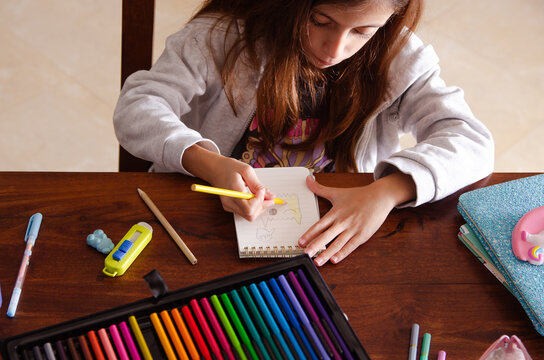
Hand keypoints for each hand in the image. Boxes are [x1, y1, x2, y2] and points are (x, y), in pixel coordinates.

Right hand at [182, 145, 275, 220]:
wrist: (214, 169)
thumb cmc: (229, 167)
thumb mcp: (246, 171)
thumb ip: (258, 185)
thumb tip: (270, 196)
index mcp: (233, 192)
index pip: (249, 208)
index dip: (260, 202)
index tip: (263, 192)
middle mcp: (229, 202)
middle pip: (250, 215)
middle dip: (262, 206)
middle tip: (269, 196)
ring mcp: (229, 206)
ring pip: (249, 216)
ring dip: (259, 207)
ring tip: (261, 195)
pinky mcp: (230, 207)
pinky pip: (245, 212)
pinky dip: (253, 206)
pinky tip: (254, 196)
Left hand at [299, 172, 415, 265]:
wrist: (379, 196)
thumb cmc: (358, 195)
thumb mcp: (337, 191)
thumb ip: (320, 188)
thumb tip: (307, 178)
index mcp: (335, 213)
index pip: (319, 225)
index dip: (309, 234)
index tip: (300, 242)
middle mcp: (342, 221)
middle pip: (326, 236)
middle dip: (315, 246)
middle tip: (306, 254)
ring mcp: (353, 229)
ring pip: (337, 243)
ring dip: (327, 253)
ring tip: (318, 262)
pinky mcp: (363, 235)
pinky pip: (351, 246)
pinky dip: (343, 253)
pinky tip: (335, 260)